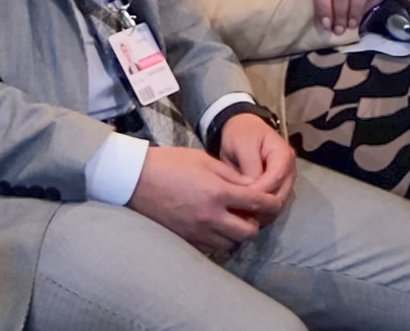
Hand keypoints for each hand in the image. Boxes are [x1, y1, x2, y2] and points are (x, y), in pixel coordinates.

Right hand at [128, 147, 279, 255]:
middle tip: (251, 211)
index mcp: (217, 193)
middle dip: (255, 222)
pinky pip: (212, 248)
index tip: (274, 201)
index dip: (271, 203)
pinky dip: (219, 240)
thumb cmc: (169, 163)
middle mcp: (210, 216)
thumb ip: (231, 176)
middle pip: (248, 232)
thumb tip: (253, 187)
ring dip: (237, 233)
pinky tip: (215, 226)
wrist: (135, 179)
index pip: (257, 204)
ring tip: (232, 219)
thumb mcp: (204, 160)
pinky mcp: (185, 239)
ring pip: (231, 243)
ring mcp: (197, 231)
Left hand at [215, 113, 295, 224]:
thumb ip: (250, 166)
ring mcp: (286, 182)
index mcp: (284, 154)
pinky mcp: (278, 190)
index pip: (277, 178)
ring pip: (278, 204)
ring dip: (261, 211)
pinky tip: (245, 213)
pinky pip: (272, 206)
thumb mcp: (243, 144)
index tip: (241, 196)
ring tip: (241, 213)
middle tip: (239, 210)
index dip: (260, 190)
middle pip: (281, 195)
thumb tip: (253, 191)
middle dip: (261, 205)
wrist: (241, 131)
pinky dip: (260, 212)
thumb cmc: (242, 134)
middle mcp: (290, 170)